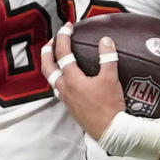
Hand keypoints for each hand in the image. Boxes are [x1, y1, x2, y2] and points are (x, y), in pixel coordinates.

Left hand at [41, 23, 124, 139]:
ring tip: (57, 58)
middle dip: (47, 51)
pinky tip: (67, 78)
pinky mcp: (70, 107)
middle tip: (52, 41)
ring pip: (51, 79)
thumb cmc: (110, 106)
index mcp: (72, 80)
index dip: (64, 37)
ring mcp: (65, 99)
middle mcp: (64, 89)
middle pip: (47, 67)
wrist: (110, 132)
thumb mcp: (111, 79)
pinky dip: (59, 79)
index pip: (63, 54)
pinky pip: (58, 89)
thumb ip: (107, 57)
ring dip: (51, 66)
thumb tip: (105, 40)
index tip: (68, 27)